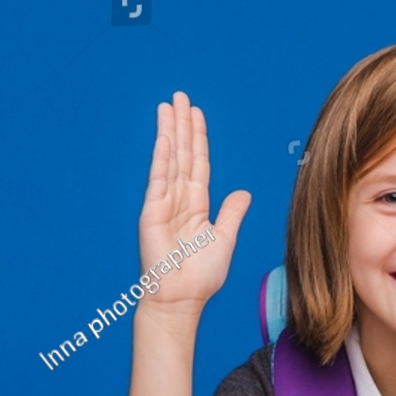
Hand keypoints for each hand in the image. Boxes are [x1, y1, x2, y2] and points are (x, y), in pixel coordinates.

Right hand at [138, 91, 250, 312]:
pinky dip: (163, 157)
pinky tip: (166, 136)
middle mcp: (179, 199)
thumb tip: (243, 192)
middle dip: (182, 124)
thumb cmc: (201, 276)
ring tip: (169, 105)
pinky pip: (159, 178)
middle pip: (183, 154)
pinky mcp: (151, 212)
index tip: (196, 113)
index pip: (198, 163)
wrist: (181, 299)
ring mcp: (163, 203)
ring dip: (170, 131)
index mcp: (197, 205)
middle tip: (180, 96)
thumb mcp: (225, 239)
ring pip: (170, 159)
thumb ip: (232, 213)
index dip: (198, 137)